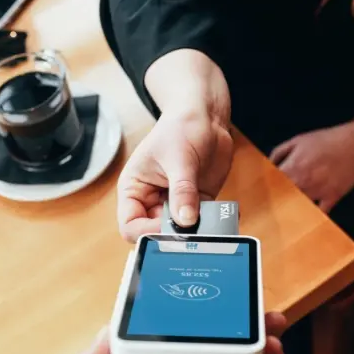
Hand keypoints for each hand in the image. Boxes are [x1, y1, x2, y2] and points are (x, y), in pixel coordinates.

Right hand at [117, 49, 233, 241]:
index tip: (167, 229)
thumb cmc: (181, 128)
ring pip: (181, 232)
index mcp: (135, 190)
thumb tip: (186, 221)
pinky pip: (202, 223)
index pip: (130, 225)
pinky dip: (212, 225)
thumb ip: (182, 191)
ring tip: (210, 223)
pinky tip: (223, 217)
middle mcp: (152, 201)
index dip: (146, 233)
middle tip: (193, 232)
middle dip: (174, 236)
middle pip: (156, 233)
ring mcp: (176, 204)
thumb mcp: (179, 158)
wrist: (206, 117)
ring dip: (195, 232)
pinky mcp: (197, 204)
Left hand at [270, 113, 353, 211]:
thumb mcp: (296, 141)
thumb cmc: (325, 140)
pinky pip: (320, 212)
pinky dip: (313, 216)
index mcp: (292, 168)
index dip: (265, 191)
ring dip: (292, 210)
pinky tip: (306, 219)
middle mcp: (303, 182)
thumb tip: (267, 165)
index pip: (272, 185)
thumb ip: (278, 153)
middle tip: (270, 210)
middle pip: (283, 199)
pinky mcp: (332, 197)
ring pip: (299, 207)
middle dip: (276, 203)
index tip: (262, 197)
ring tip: (284, 217)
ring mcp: (318, 191)